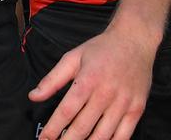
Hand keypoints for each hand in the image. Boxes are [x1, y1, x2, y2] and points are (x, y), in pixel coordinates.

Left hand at [29, 27, 151, 139]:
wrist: (135, 40)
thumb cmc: (101, 49)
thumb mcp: (72, 58)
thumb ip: (52, 80)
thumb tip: (33, 96)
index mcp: (87, 80)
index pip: (66, 112)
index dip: (53, 129)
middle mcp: (106, 94)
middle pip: (83, 127)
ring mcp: (123, 103)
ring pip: (102, 135)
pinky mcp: (137, 109)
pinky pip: (124, 136)